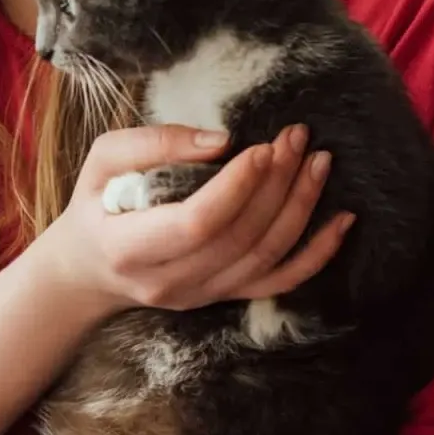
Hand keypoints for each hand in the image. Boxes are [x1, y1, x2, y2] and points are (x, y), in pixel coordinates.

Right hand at [33, 123, 350, 311]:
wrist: (90, 269)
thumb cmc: (96, 204)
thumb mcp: (102, 160)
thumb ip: (154, 144)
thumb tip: (221, 140)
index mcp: (130, 248)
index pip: (195, 224)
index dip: (235, 188)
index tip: (260, 148)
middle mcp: (169, 282)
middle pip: (240, 238)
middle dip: (276, 185)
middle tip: (295, 138)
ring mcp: (201, 296)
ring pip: (266, 257)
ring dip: (301, 208)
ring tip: (317, 161)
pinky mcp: (224, 296)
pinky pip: (280, 281)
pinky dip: (318, 253)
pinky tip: (343, 219)